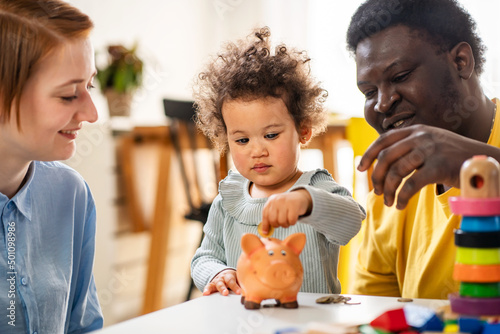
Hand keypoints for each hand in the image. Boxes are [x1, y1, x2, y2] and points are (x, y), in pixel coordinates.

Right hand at [203, 269, 240, 295]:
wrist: (225, 273)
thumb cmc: (234, 279)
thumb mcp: (239, 279)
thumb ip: (243, 285)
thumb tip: (250, 293)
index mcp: (230, 276)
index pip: (232, 281)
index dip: (235, 287)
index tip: (239, 292)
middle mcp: (222, 278)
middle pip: (222, 283)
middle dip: (223, 288)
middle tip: (225, 293)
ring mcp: (215, 282)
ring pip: (213, 285)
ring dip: (211, 289)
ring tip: (208, 293)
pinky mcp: (211, 285)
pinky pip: (207, 287)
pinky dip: (206, 290)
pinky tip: (204, 294)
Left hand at [260, 189, 311, 234]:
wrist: (300, 196)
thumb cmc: (286, 205)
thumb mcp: (276, 207)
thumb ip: (270, 216)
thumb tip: (265, 232)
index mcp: (271, 200)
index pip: (265, 215)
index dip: (265, 225)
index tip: (266, 232)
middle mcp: (277, 200)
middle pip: (273, 220)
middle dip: (277, 225)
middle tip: (281, 223)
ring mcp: (285, 202)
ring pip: (282, 221)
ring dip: (285, 224)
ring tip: (287, 220)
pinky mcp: (294, 206)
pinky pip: (291, 220)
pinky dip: (292, 223)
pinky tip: (293, 219)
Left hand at [358, 124, 499, 209]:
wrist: (483, 159)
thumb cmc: (453, 156)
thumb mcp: (430, 143)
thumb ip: (409, 147)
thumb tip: (383, 161)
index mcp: (416, 130)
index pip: (383, 140)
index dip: (369, 154)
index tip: (361, 169)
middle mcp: (421, 137)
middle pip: (386, 157)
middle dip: (377, 177)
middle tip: (377, 191)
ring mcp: (430, 150)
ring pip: (397, 172)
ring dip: (389, 190)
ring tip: (389, 201)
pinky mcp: (439, 166)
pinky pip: (412, 185)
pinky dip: (402, 197)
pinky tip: (401, 205)